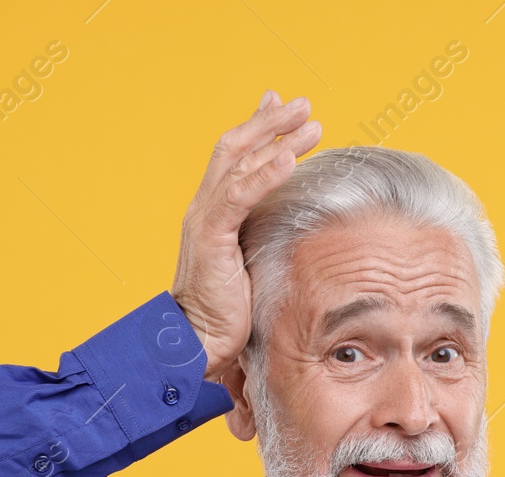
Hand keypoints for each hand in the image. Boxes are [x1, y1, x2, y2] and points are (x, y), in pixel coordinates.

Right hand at [172, 90, 320, 386]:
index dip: (257, 130)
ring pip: (239, 163)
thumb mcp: (248, 268)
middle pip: (235, 149)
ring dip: (276, 139)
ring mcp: (205, 221)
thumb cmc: (225, 315)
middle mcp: (204, 209)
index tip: (281, 108)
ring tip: (310, 123)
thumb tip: (288, 237)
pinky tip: (290, 157)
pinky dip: (265, 174)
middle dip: (270, 123)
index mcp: (211, 215)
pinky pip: (239, 196)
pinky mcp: (212, 237)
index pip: (233, 159)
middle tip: (302, 105)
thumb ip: (260, 244)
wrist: (195, 343)